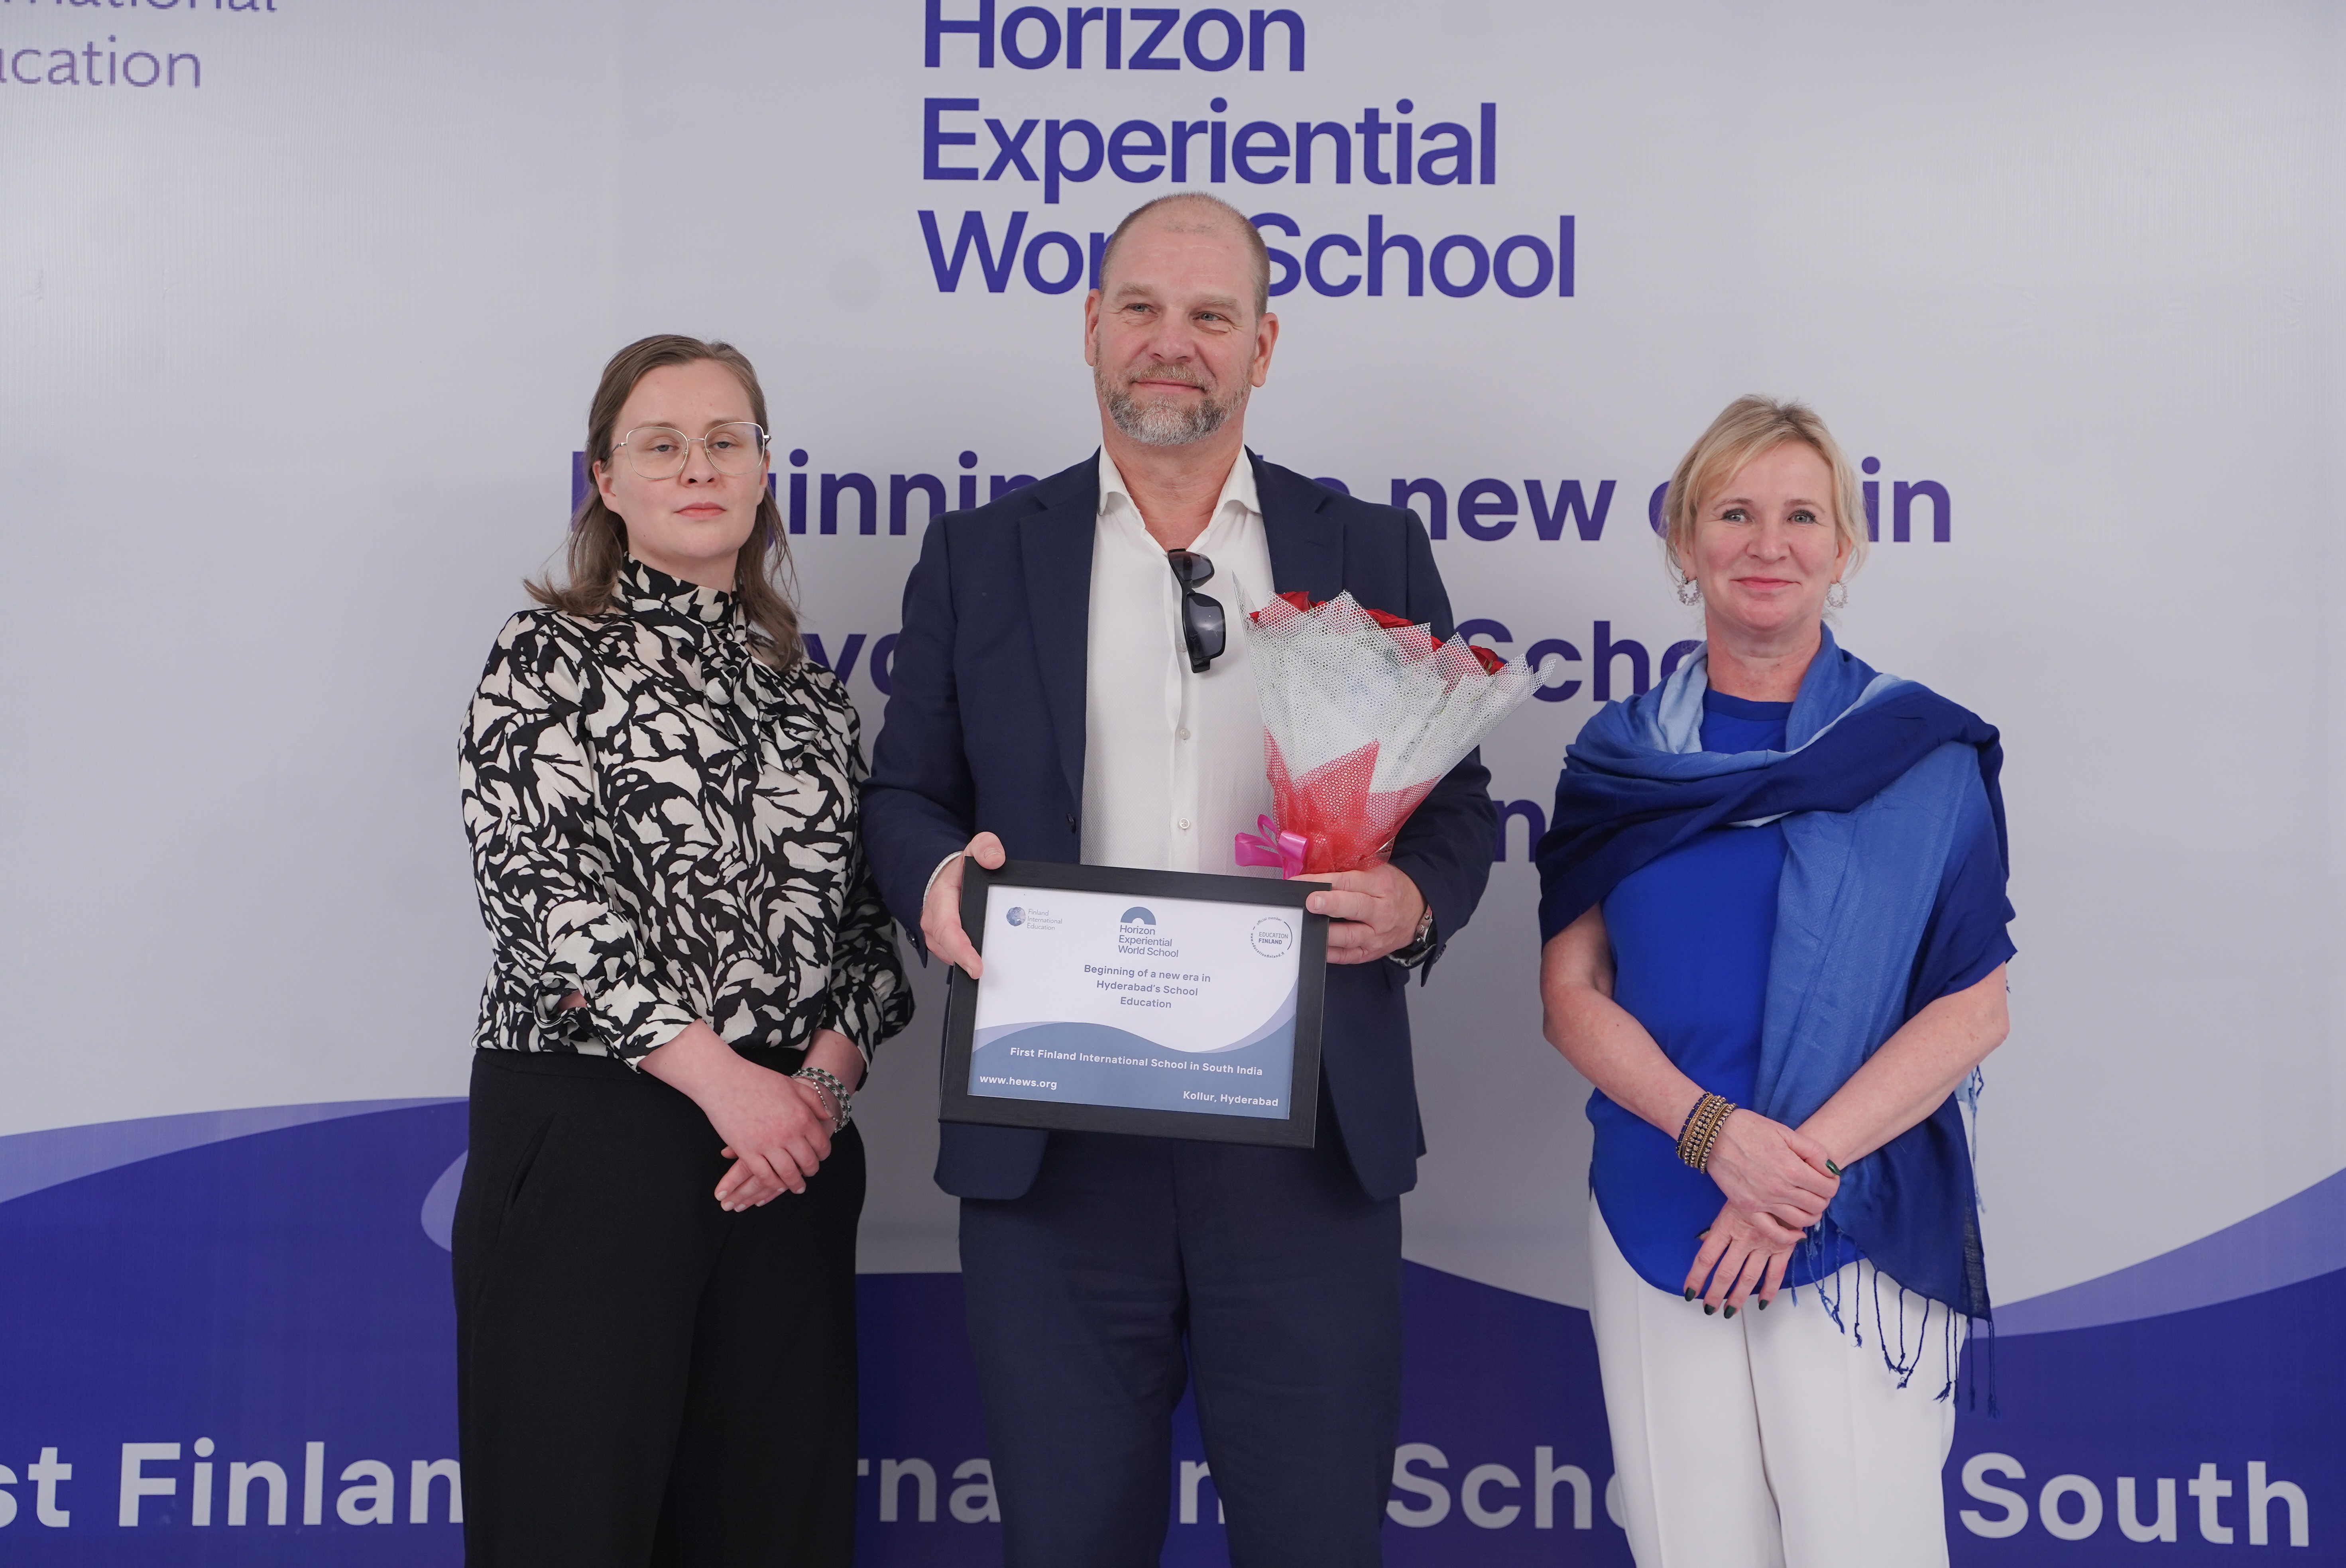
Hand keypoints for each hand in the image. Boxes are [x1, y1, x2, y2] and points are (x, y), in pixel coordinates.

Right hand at [640, 1022, 834, 1209]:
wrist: (724, 1081)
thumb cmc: (758, 1080)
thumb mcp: (793, 1085)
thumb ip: (814, 1101)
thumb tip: (828, 1116)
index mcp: (802, 1117)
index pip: (821, 1145)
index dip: (822, 1155)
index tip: (819, 1158)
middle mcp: (788, 1134)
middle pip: (808, 1163)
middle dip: (810, 1171)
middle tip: (808, 1174)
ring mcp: (767, 1144)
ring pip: (788, 1174)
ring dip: (794, 1184)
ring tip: (796, 1187)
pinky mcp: (747, 1152)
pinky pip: (765, 1176)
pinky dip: (773, 1184)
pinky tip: (776, 1185)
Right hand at [923, 832, 1004, 978]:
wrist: (946, 877)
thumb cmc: (959, 869)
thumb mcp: (975, 850)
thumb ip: (986, 848)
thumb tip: (995, 860)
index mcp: (940, 901)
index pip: (948, 930)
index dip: (961, 950)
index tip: (976, 966)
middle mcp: (933, 922)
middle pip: (950, 950)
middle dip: (968, 963)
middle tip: (990, 975)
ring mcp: (937, 936)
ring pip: (952, 957)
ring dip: (969, 964)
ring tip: (992, 973)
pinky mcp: (944, 944)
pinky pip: (955, 957)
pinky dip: (969, 961)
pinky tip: (987, 963)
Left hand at [1301, 863, 1426, 964]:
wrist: (1418, 911)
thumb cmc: (1392, 890)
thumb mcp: (1377, 874)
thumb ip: (1349, 877)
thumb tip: (1312, 881)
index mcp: (1381, 886)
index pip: (1349, 882)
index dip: (1324, 882)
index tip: (1301, 883)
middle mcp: (1381, 912)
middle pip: (1355, 908)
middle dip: (1331, 905)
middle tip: (1311, 902)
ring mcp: (1377, 936)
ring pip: (1351, 936)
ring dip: (1328, 934)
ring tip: (1309, 929)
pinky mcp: (1371, 953)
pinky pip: (1349, 956)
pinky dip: (1332, 954)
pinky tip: (1317, 947)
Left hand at [1685, 1200, 1802, 1313]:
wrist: (1783, 1182)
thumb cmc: (1753, 1191)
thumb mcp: (1729, 1204)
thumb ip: (1717, 1227)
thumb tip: (1702, 1242)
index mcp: (1726, 1225)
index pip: (1706, 1257)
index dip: (1696, 1277)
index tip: (1689, 1291)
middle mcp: (1744, 1238)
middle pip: (1725, 1272)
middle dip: (1715, 1294)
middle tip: (1708, 1308)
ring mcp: (1764, 1244)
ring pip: (1748, 1278)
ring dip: (1738, 1298)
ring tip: (1729, 1311)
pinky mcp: (1783, 1247)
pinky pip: (1775, 1274)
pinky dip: (1769, 1291)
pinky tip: (1762, 1302)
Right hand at [1705, 1108, 1838, 1230]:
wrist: (1714, 1134)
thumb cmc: (1750, 1129)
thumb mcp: (1786, 1132)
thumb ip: (1813, 1150)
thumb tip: (1830, 1169)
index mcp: (1792, 1168)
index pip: (1828, 1187)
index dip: (1833, 1183)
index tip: (1828, 1178)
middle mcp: (1780, 1189)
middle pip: (1817, 1205)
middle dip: (1823, 1198)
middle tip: (1817, 1190)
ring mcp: (1763, 1202)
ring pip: (1801, 1221)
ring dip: (1811, 1215)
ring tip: (1808, 1205)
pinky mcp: (1747, 1209)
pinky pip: (1772, 1233)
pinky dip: (1789, 1237)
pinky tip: (1796, 1232)